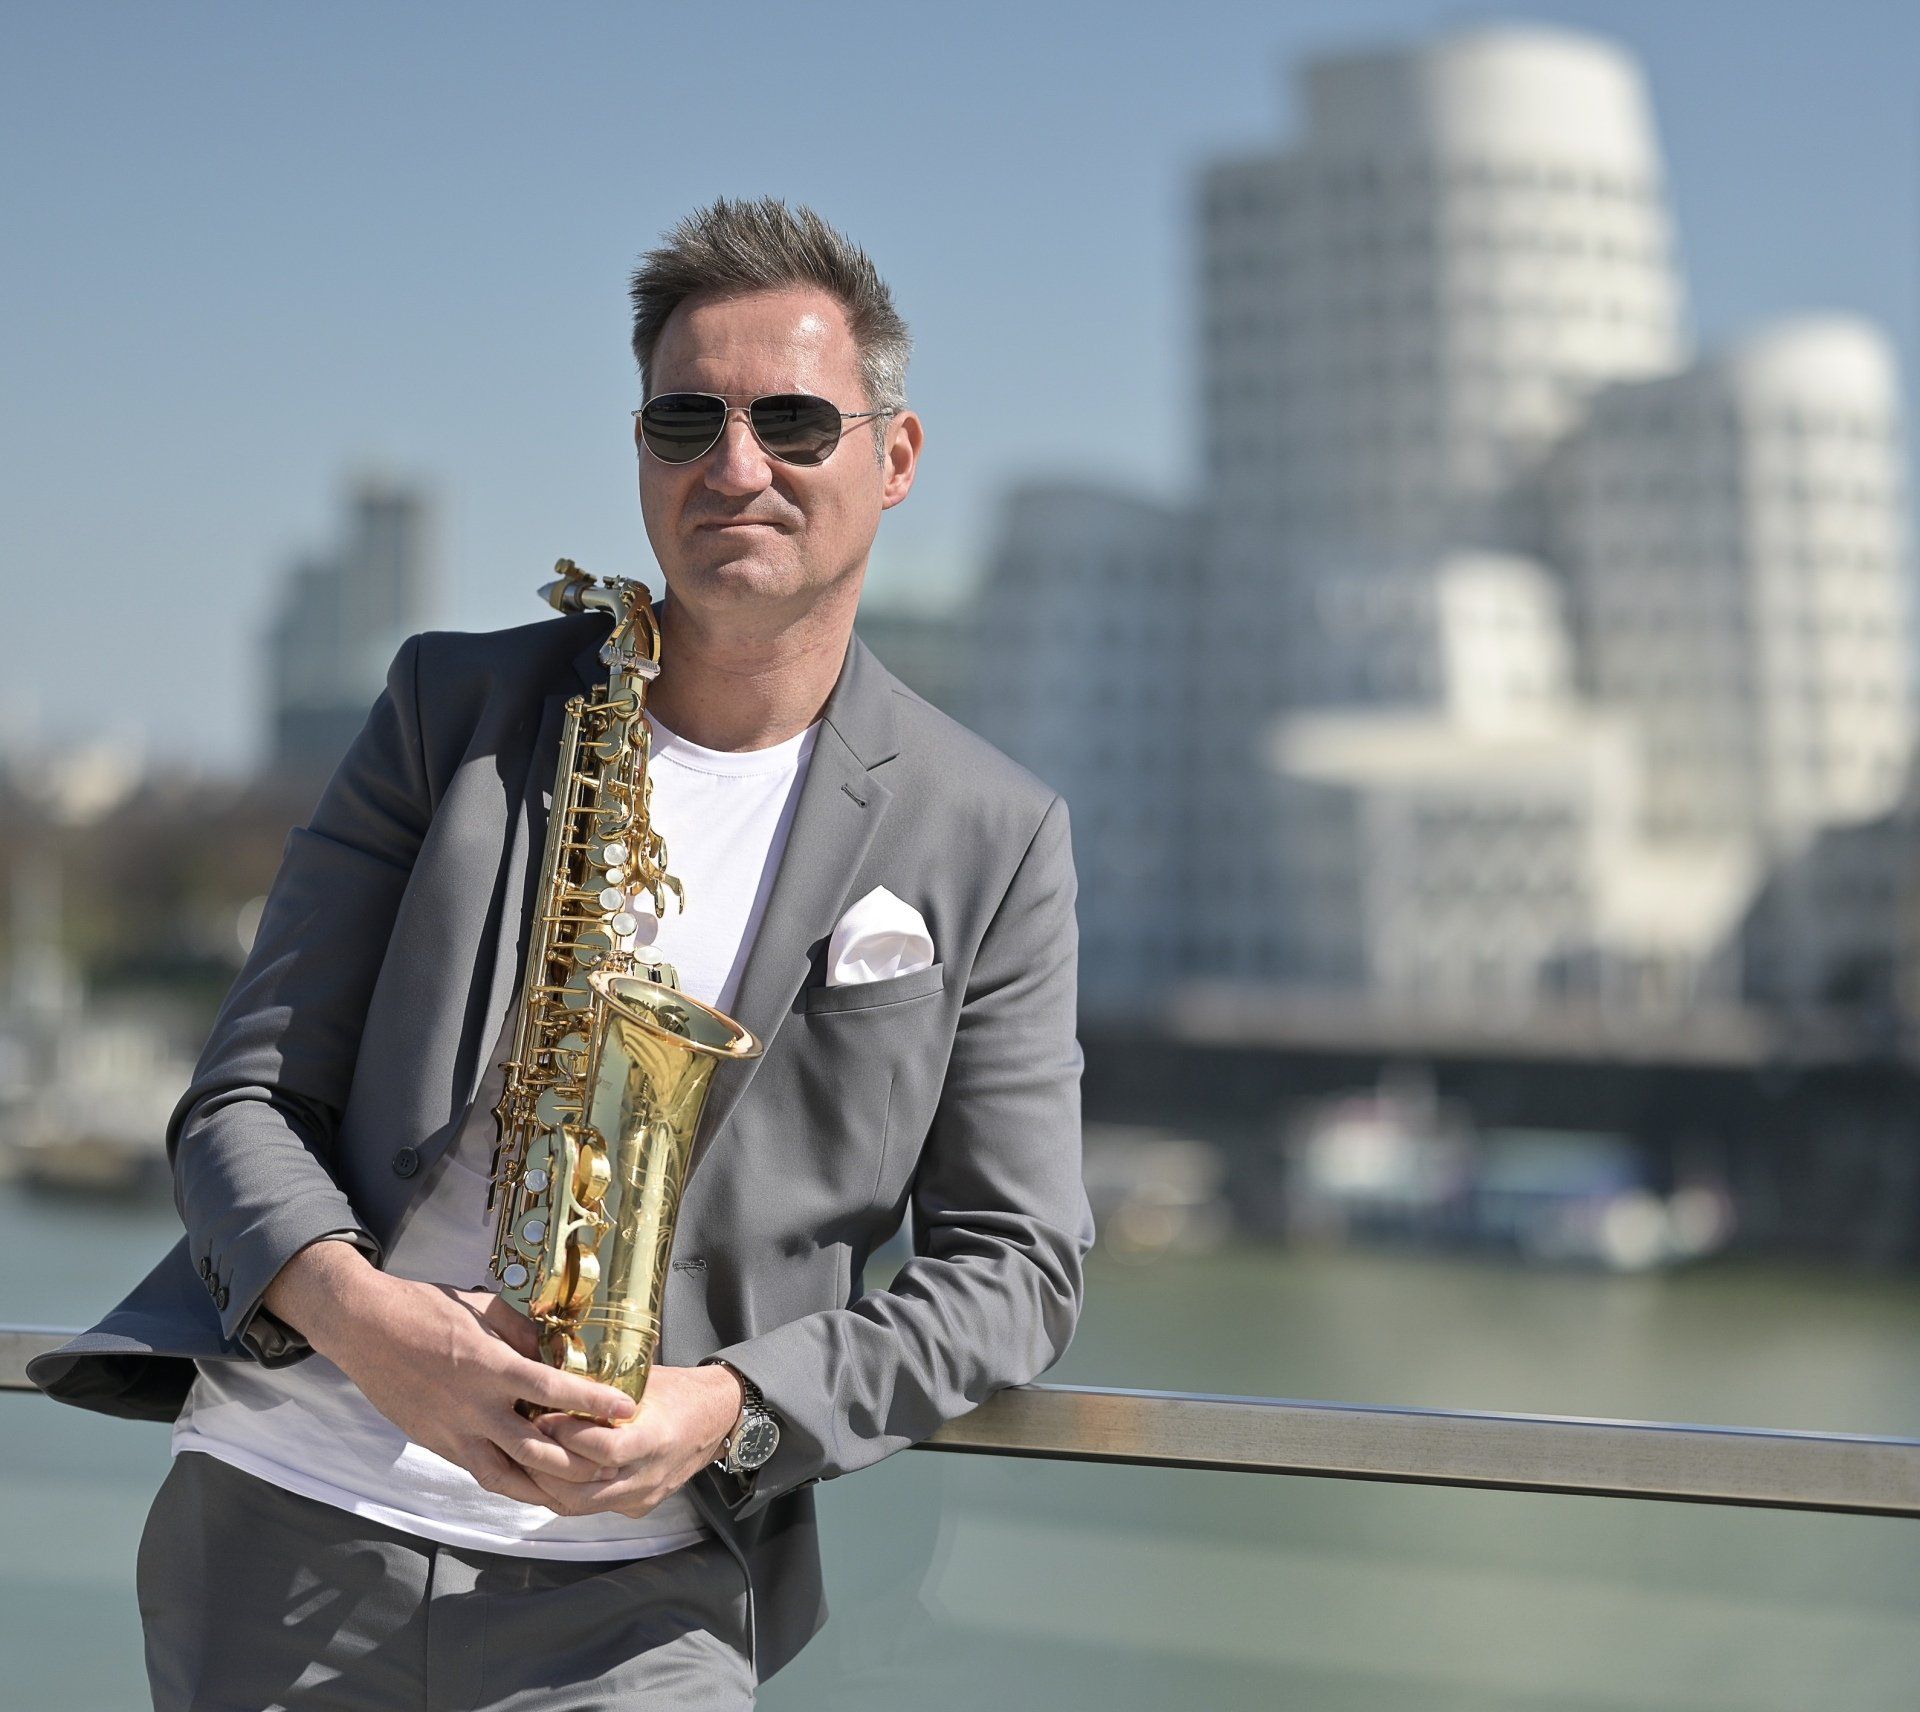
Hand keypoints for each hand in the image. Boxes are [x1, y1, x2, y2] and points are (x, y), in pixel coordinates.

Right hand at [263, 1238, 634, 1507]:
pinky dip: (509, 1481)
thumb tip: (559, 1349)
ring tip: (578, 1489)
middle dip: (577, 1462)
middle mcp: (474, 1407)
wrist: (365, 1328)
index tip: (626, 1409)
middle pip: (535, 1449)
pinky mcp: (437, 1444)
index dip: (592, 1402)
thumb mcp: (484, 1308)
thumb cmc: (426, 1309)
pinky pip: (479, 1472)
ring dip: (544, 1486)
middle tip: (611, 1464)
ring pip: (505, 1476)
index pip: (552, 1390)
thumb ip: (524, 1333)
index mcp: (490, 1367)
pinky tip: (533, 1483)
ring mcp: (453, 1432)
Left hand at [515, 1363, 744, 1519]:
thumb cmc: (677, 1391)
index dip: (568, 1436)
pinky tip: (547, 1473)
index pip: (604, 1450)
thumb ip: (602, 1390)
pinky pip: (592, 1507)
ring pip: (582, 1504)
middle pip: (585, 1487)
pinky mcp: (637, 1507)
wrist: (716, 1418)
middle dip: (546, 1465)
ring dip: (548, 1485)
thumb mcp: (643, 1381)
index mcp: (656, 1439)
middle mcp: (649, 1476)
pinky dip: (565, 1492)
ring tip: (526, 1459)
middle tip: (520, 1441)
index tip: (542, 1415)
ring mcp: (643, 1496)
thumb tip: (552, 1380)